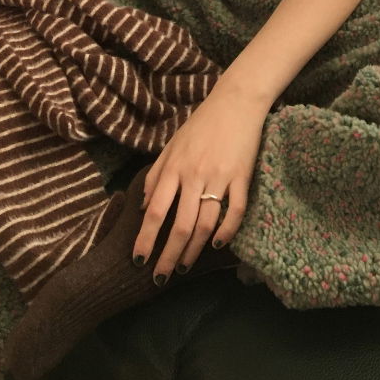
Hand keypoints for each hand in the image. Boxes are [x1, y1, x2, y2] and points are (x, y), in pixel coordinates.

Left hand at [132, 86, 267, 280]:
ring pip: (205, 224)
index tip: (138, 259)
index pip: (155, 211)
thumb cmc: (200, 125)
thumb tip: (142, 207)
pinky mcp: (242, 178)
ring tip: (183, 266)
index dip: (146, 238)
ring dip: (193, 251)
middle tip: (160, 277)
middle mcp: (194, 175)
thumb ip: (156, 176)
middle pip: (179, 225)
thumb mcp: (171, 147)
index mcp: (174, 168)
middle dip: (167, 255)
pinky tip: (216, 246)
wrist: (235, 102)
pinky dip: (226, 233)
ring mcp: (219, 177)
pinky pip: (235, 212)